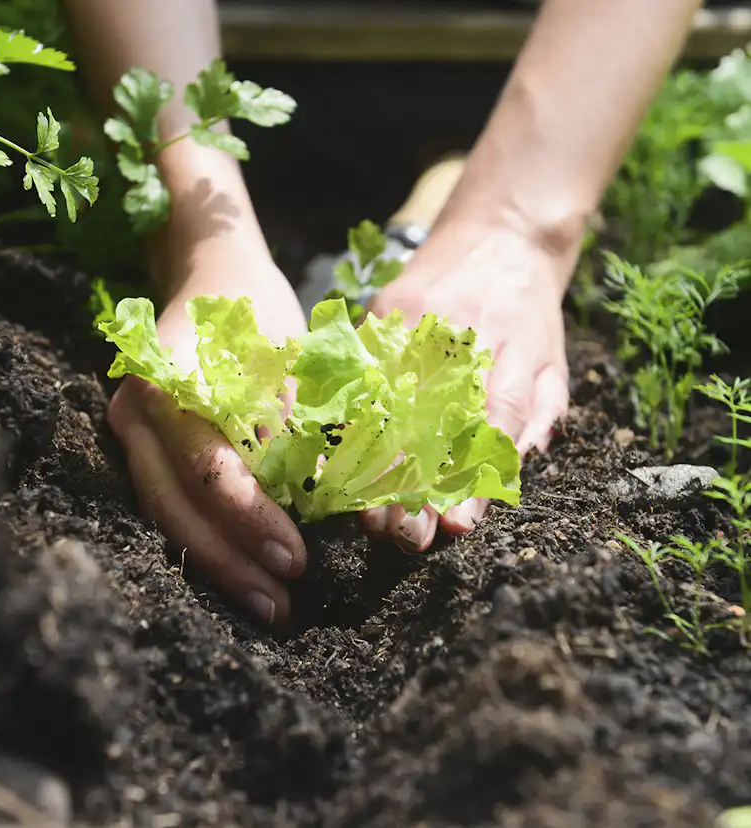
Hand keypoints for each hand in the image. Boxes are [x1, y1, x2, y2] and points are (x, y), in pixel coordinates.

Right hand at [106, 245, 309, 628]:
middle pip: (174, 506)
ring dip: (215, 564)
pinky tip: (239, 573)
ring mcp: (130, 433)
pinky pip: (167, 505)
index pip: (207, 468)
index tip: (296, 560)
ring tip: (267, 605)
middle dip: (229, 561)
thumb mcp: (290, 364)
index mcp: (171, 383)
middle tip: (280, 605)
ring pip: (164, 515)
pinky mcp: (143, 448)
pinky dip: (204, 542)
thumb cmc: (259, 314)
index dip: (250, 519)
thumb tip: (338, 510)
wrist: (212, 274)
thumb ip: (303, 432)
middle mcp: (137, 414)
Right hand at [361, 218, 572, 550]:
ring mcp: (416, 319)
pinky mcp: (384, 309)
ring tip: (367, 513)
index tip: (454, 526)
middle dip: (415, 484)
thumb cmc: (530, 310)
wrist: (500, 230)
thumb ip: (540, 414)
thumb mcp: (554, 360)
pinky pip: (362, 371)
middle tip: (403, 537)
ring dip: (377, 463)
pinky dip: (348, 417)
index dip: (473, 477)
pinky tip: (339, 457)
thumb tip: (513, 468)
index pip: (493, 422)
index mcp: (513, 350)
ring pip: (389, 400)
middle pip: (433, 419)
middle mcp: (463, 335)